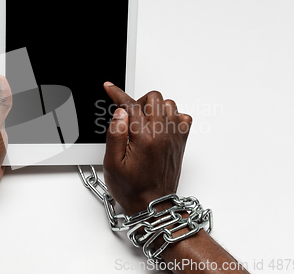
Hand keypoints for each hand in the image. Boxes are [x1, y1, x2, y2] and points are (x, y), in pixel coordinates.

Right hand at [102, 82, 191, 214]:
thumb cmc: (132, 189)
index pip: (131, 105)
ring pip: (169, 105)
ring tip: (143, 121)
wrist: (153, 206)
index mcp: (144, 138)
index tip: (110, 88)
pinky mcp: (181, 144)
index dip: (117, 93)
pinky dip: (172, 117)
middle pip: (154, 98)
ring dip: (154, 107)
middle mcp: (162, 135)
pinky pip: (183, 118)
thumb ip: (115, 135)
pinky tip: (159, 126)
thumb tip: (120, 113)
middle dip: (138, 101)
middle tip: (128, 116)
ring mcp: (174, 138)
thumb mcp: (112, 164)